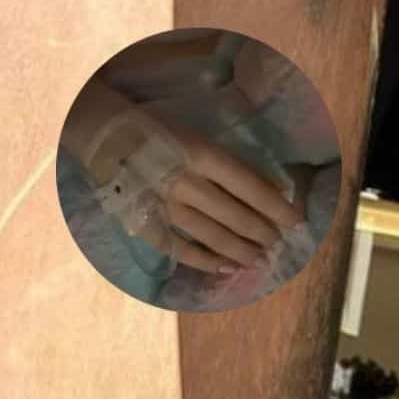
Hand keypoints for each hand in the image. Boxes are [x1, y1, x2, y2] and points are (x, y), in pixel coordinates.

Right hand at [147, 116, 303, 274]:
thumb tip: (273, 187)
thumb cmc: (158, 129)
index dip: (278, 208)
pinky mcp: (145, 221)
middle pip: (236, 217)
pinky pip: (179, 249)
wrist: (100, 131)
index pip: (252, 188)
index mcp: (202, 154)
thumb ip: (231, 161)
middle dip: (263, 234)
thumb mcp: (198, 134)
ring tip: (260, 259)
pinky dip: (205, 261)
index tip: (298, 222)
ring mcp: (164, 205)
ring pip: (212, 237)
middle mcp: (186, 182)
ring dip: (241, 251)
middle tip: (278, 243)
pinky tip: (226, 268)